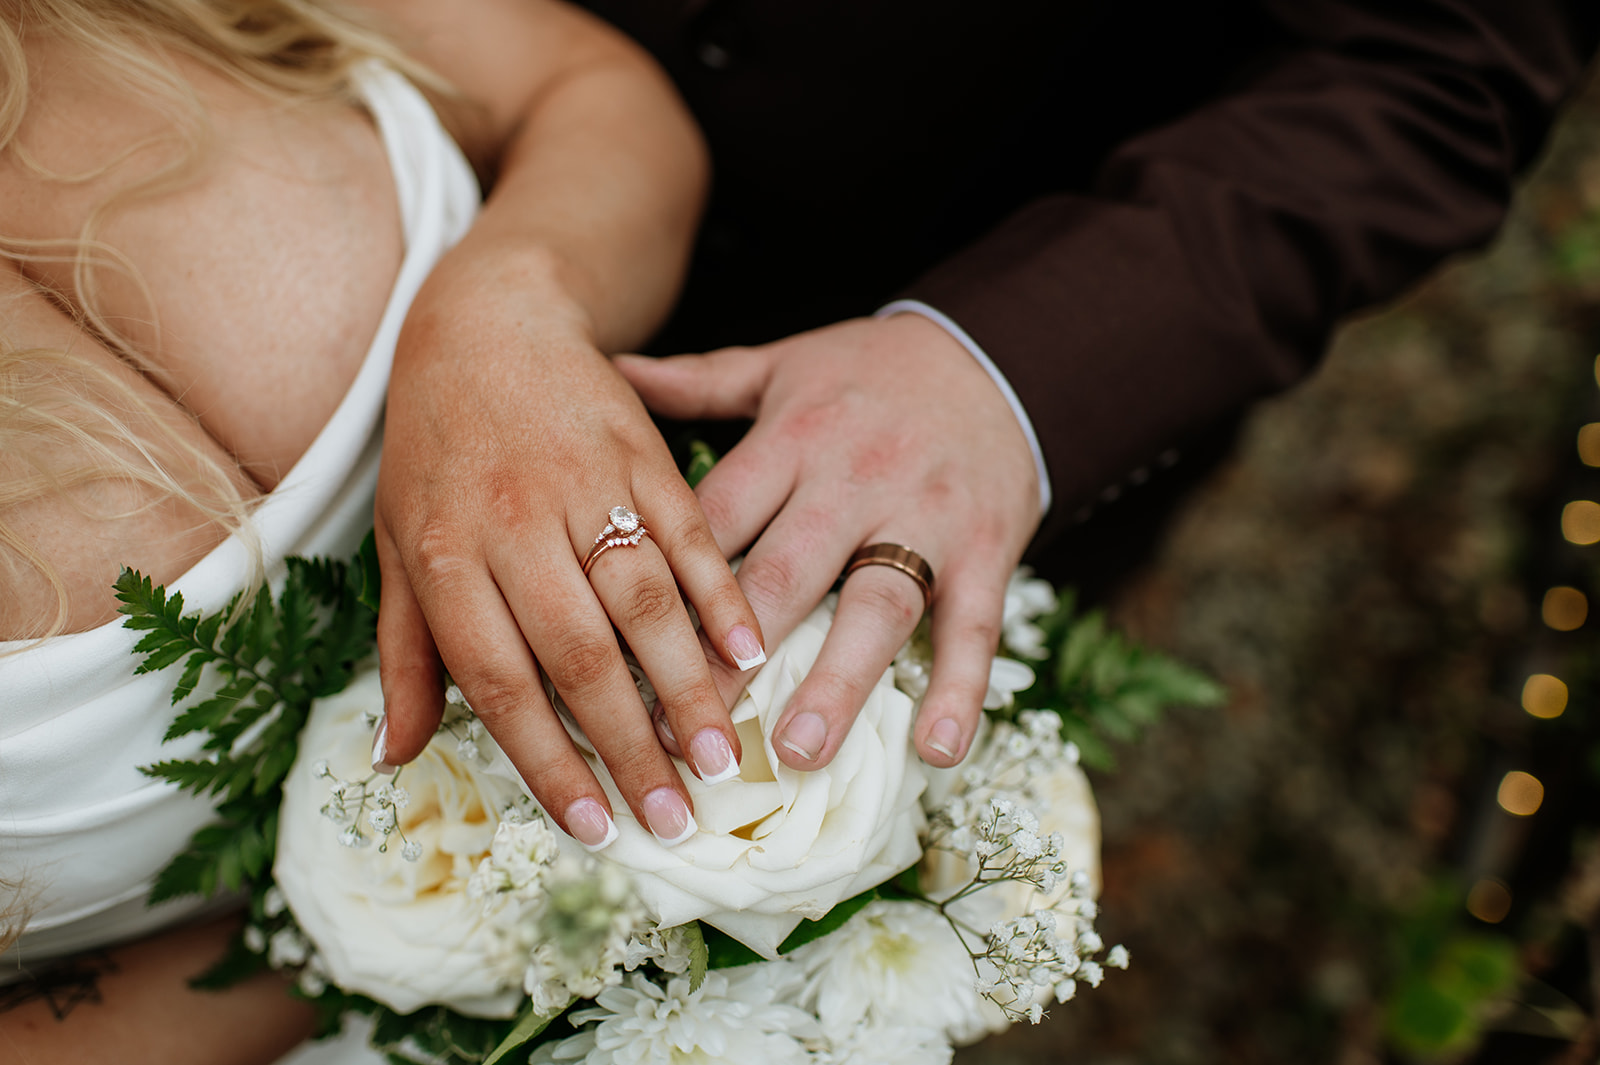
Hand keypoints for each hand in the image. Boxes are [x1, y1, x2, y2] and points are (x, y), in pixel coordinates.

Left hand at [374, 255, 763, 849]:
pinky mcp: (642, 452)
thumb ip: (405, 653)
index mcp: (447, 555)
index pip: (501, 681)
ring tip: (720, 755)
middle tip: (674, 816)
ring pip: (644, 600)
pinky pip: (690, 533)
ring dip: (687, 685)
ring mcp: (585, 484)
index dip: (549, 761)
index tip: (592, 824)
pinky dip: (723, 596)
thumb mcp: (399, 546)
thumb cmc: (434, 451)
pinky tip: (751, 652)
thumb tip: (394, 756)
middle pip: (581, 652)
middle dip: (631, 744)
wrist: (486, 323)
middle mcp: (515, 523)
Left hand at [613, 313, 1041, 769]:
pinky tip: (936, 751)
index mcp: (793, 439)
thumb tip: (610, 369)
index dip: (667, 588)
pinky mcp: (987, 554)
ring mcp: (926, 522)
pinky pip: (976, 629)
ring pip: (878, 607)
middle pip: (787, 572)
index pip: (717, 519)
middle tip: (693, 730)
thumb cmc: (871, 373)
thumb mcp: (782, 365)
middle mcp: (854, 482)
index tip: (622, 658)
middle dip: (737, 655)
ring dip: (838, 682)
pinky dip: (960, 690)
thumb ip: (698, 381)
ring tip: (799, 751)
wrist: (997, 356)